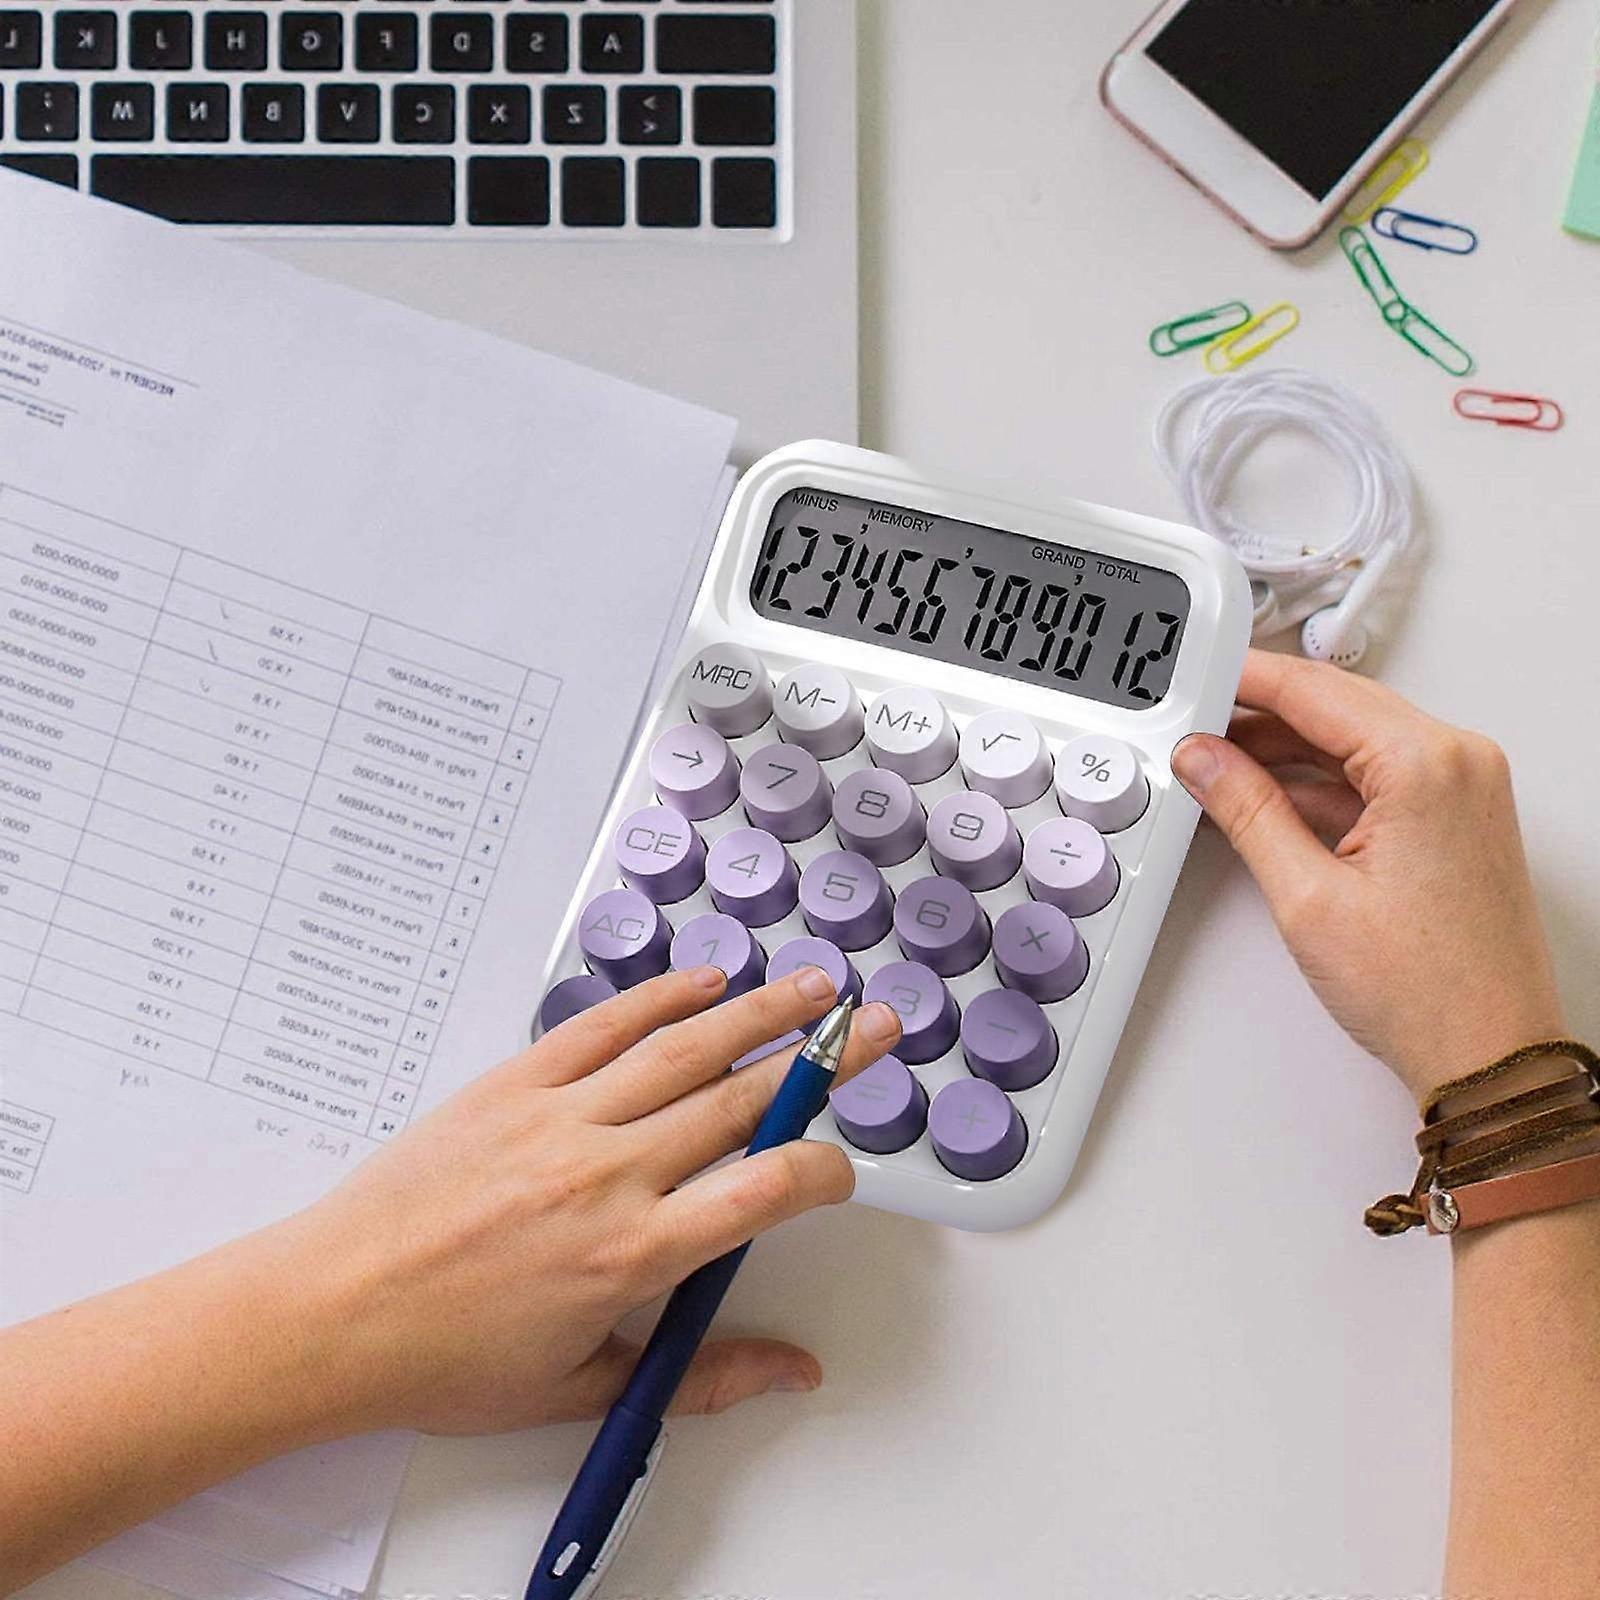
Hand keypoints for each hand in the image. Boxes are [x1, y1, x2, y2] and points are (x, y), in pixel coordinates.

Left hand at [260, 966, 899, 1435]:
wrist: (330, 1314)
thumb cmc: (445, 1360)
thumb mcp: (583, 1390)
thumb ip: (702, 1376)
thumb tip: (790, 1369)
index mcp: (631, 1254)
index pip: (765, 1190)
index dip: (821, 1168)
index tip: (840, 1168)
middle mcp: (607, 1174)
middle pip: (742, 1099)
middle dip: (824, 1061)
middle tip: (874, 1029)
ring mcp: (559, 1119)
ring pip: (685, 1049)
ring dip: (761, 1011)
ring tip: (813, 988)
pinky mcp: (513, 1085)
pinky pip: (602, 1028)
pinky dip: (660, 998)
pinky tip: (706, 982)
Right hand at [1171, 650, 1565, 1103]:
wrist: (1487, 1056)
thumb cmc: (1428, 992)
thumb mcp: (1307, 896)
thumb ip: (1246, 810)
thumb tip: (1205, 761)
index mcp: (1429, 764)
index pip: (1314, 690)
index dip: (1242, 680)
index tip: (1196, 677)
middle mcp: (1458, 763)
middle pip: (1335, 706)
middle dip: (1257, 714)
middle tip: (1193, 727)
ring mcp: (1461, 789)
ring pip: (1351, 740)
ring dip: (1284, 750)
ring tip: (1216, 769)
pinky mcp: (1452, 818)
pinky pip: (1374, 775)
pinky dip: (1317, 782)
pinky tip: (1263, 800)